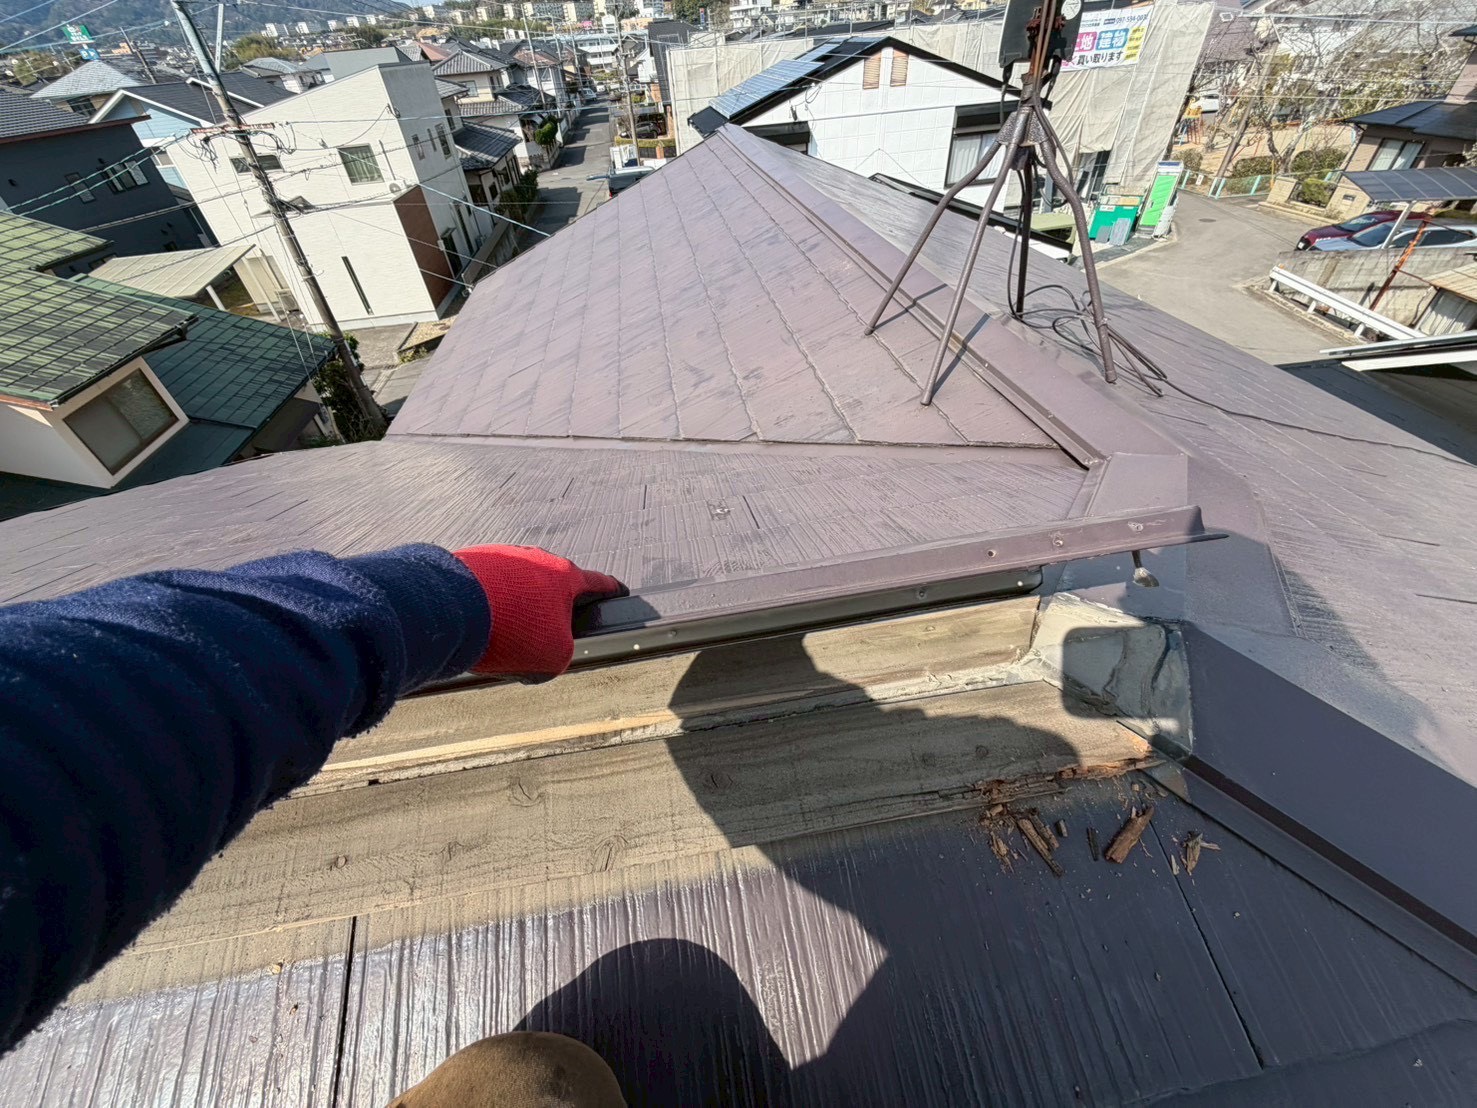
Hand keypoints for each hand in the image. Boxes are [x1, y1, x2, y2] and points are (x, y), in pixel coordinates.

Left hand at [452, 545, 626, 677]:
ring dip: (519, 609)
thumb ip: (563, 650)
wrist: (454, 610)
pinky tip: (483, 625)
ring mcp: (504, 557)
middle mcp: (537, 558)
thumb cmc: (510, 630)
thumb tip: (547, 647)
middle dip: (552, 609)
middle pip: (554, 586)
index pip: (598, 582)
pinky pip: (493, 587)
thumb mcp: (555, 655)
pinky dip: (493, 605)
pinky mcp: (476, 562)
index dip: (611, 590)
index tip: (619, 591)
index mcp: (566, 575)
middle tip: (542, 635)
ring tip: (503, 636)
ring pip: (522, 587)